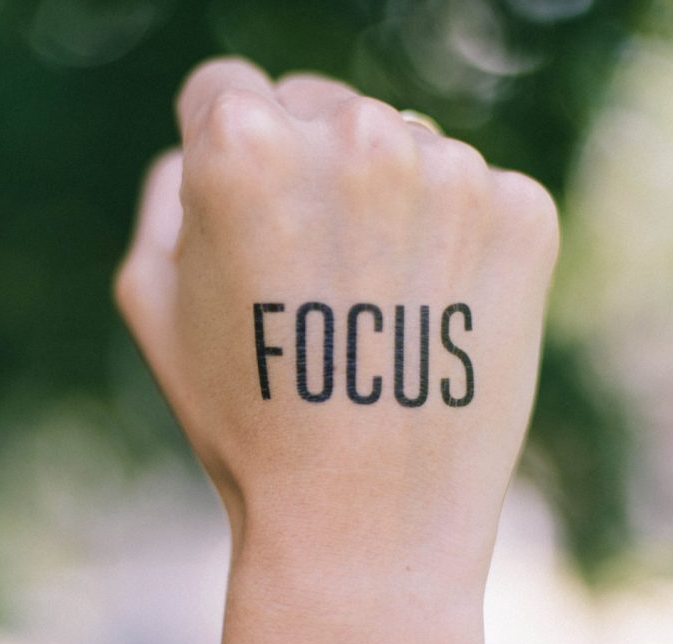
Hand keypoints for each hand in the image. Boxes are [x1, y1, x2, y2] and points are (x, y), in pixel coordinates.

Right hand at [116, 57, 557, 643]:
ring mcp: (451, 169)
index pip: (224, 89)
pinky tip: (427, 314)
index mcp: (245, 143)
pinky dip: (451, 238)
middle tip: (307, 276)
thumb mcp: (148, 300)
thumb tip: (201, 147)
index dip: (219, 155)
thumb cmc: (243, 416)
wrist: (365, 525)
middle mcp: (355, 133)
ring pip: (400, 147)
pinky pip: (473, 192)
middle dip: (305, 170)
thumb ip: (163, 190)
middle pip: (318, 106)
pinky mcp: (523, 213)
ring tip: (371, 308)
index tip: (240, 213)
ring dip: (383, 201)